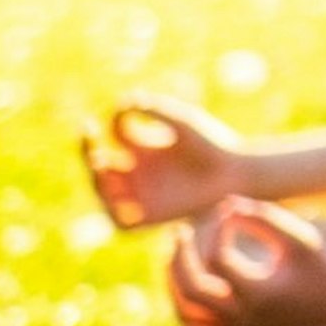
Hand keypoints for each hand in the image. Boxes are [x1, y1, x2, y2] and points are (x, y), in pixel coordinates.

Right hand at [82, 98, 246, 229]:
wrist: (237, 174)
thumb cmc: (214, 144)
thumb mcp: (183, 123)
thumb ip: (155, 110)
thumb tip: (124, 101)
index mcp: (146, 145)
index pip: (117, 131)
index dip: (115, 117)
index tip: (126, 108)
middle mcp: (140, 170)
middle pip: (100, 162)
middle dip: (88, 150)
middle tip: (89, 136)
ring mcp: (144, 193)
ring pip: (105, 192)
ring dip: (96, 181)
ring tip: (100, 164)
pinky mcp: (152, 216)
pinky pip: (123, 223)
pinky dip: (114, 215)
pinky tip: (114, 198)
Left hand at [176, 197, 325, 325]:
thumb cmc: (322, 263)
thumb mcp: (297, 236)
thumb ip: (262, 218)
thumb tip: (227, 206)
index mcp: (260, 294)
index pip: (218, 259)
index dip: (219, 229)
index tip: (231, 212)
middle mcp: (245, 317)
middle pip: (193, 290)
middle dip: (179, 257)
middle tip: (179, 232)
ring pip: (188, 315)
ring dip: (174, 284)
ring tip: (175, 254)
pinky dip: (186, 309)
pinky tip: (185, 283)